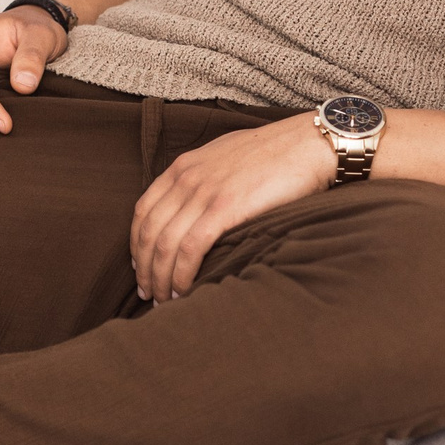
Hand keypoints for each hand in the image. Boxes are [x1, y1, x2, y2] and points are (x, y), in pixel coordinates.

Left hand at [130, 115, 333, 301]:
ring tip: (164, 301)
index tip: (141, 267)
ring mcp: (204, 192)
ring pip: (165, 244)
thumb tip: (198, 209)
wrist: (308, 143)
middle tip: (148, 294)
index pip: (143, 211)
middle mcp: (186, 178)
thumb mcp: (226, 158)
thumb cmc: (275, 153)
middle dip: (144, 268)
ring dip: (160, 278)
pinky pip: (190, 248)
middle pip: (149, 232)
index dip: (137, 244)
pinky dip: (181, 274)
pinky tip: (184, 291)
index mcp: (183, 166)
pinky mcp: (224, 208)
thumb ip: (205, 179)